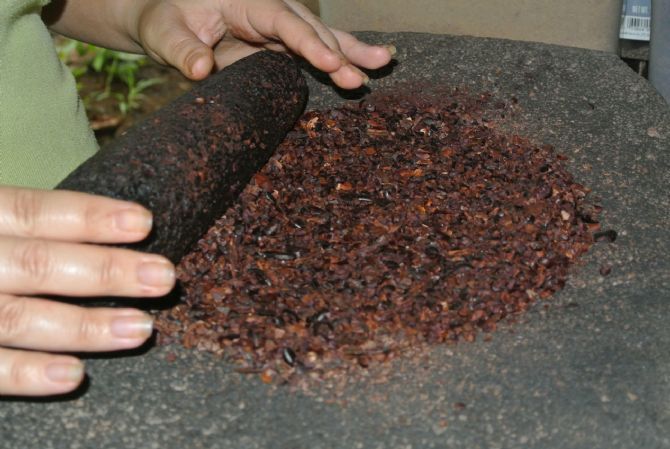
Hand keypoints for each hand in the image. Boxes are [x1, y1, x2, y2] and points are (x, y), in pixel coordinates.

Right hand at [0, 187, 174, 395]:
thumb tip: (97, 228)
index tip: (144, 222)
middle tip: (164, 277)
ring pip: (15, 319)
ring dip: (82, 326)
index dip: (88, 217)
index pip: (30, 212)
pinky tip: (73, 376)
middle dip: (104, 271)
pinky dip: (24, 374)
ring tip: (141, 329)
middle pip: (36, 264)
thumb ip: (13, 221)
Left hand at [133, 0, 393, 88]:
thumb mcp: (164, 32)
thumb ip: (181, 50)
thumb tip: (201, 69)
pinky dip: (339, 57)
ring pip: (321, 35)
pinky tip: (365, 66)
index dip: (308, 41)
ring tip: (383, 64)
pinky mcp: (280, 43)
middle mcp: (269, 9)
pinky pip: (314, 49)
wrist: (167, 17)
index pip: (282, 20)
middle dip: (339, 51)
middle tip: (363, 75)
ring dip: (350, 52)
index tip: (329, 62)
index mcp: (246, 1)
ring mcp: (278, 26)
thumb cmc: (165, 19)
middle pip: (311, 28)